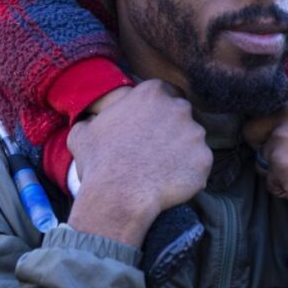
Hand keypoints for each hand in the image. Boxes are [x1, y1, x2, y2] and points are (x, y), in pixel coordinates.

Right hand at [67, 79, 212, 244]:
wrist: (118, 194)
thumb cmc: (99, 161)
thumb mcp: (83, 133)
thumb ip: (93, 121)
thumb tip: (89, 123)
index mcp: (152, 93)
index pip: (166, 93)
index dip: (159, 110)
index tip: (153, 125)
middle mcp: (179, 108)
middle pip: (182, 114)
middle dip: (173, 128)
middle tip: (157, 149)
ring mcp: (195, 134)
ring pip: (193, 140)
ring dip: (183, 151)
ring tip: (162, 170)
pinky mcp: (204, 159)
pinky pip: (199, 165)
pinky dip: (189, 173)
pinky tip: (171, 183)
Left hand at [243, 79, 287, 287]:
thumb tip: (273, 105)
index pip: (264, 104)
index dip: (272, 125)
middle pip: (251, 128)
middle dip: (265, 146)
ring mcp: (283, 133)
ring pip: (260, 157)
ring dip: (278, 169)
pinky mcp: (279, 161)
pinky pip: (269, 180)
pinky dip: (285, 187)